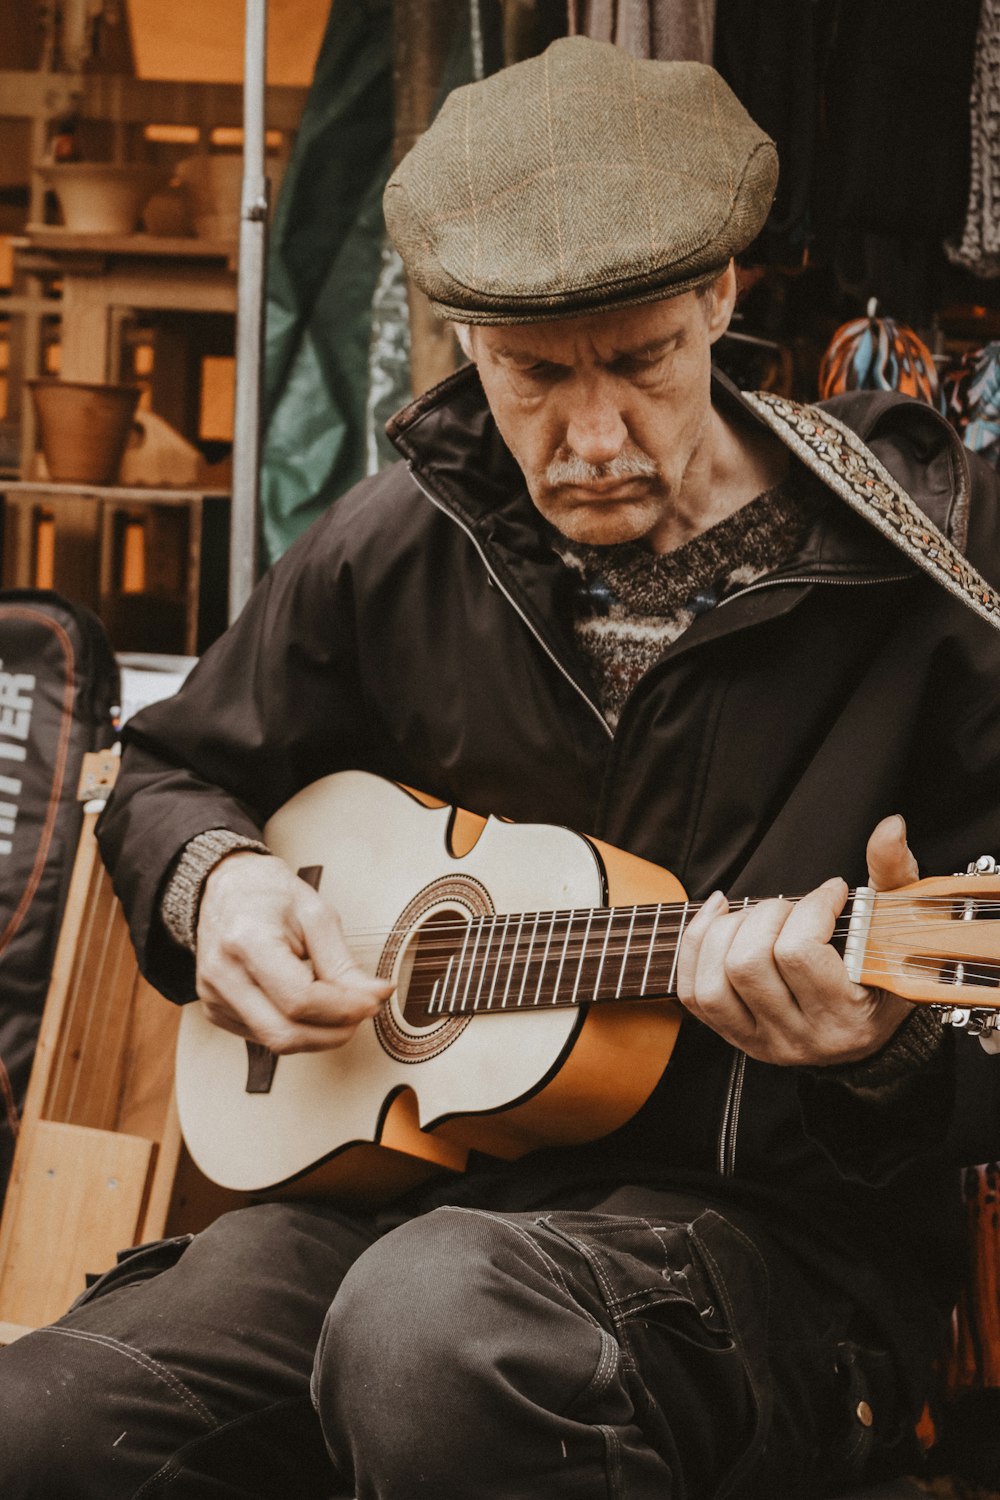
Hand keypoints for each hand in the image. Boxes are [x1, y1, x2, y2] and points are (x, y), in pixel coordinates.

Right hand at [195, 852, 392, 1052]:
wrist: (224, 886)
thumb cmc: (269, 893)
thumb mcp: (316, 915)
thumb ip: (343, 962)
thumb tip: (375, 996)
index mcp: (247, 941)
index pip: (300, 1000)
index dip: (343, 1009)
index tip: (372, 1003)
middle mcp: (223, 974)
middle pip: (285, 1033)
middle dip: (333, 1033)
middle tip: (361, 1012)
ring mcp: (213, 996)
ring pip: (275, 1042)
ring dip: (317, 1034)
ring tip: (338, 1006)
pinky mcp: (215, 1009)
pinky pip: (262, 1036)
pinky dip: (294, 1027)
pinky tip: (306, 1004)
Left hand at [675, 815, 917, 1065]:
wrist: (867, 1028)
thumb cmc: (884, 972)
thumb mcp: (898, 927)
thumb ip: (894, 874)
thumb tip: (890, 825)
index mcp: (845, 1018)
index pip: (799, 953)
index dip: (810, 907)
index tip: (832, 892)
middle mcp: (800, 1038)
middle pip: (748, 964)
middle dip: (764, 916)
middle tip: (791, 907)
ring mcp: (761, 1040)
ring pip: (715, 981)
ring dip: (729, 931)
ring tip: (758, 916)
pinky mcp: (733, 1035)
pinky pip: (693, 992)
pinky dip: (698, 944)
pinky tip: (719, 915)